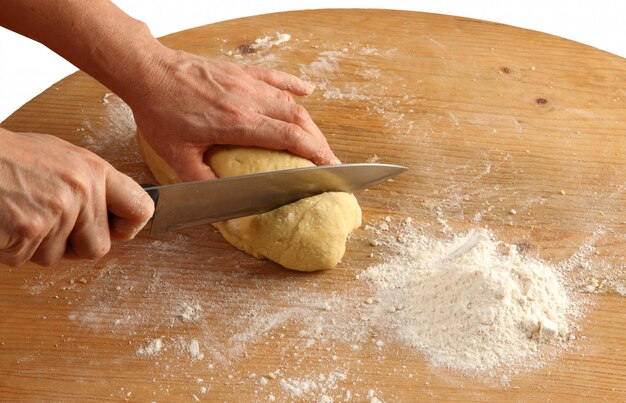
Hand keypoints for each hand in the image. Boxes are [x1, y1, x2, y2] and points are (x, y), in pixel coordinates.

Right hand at [0, 129, 153, 266]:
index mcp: (94, 171)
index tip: (117, 230)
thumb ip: (91, 185)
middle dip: (75, 246)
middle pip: (99, 248)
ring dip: (37, 246)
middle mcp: (81, 190)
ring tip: (20, 214)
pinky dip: (12, 249)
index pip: (141, 208)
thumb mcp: (61, 158)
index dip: (129, 227)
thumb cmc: (7, 158)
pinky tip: (4, 223)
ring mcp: (56, 211)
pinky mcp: (29, 230)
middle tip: (50, 227)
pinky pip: (26, 259)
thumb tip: (114, 214)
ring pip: (58, 257)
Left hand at [128, 49, 339, 180]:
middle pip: (297, 119)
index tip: (329, 165)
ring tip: (317, 139)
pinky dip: (294, 85)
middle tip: (328, 159)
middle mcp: (248, 99)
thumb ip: (203, 181)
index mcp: (237, 122)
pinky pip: (276, 77)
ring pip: (289, 101)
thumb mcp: (177, 156)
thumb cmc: (159, 112)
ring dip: (308, 121)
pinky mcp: (240, 71)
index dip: (313, 152)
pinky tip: (307, 92)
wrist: (147, 72)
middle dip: (318, 141)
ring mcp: (246, 82)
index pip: (288, 137)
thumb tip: (222, 203)